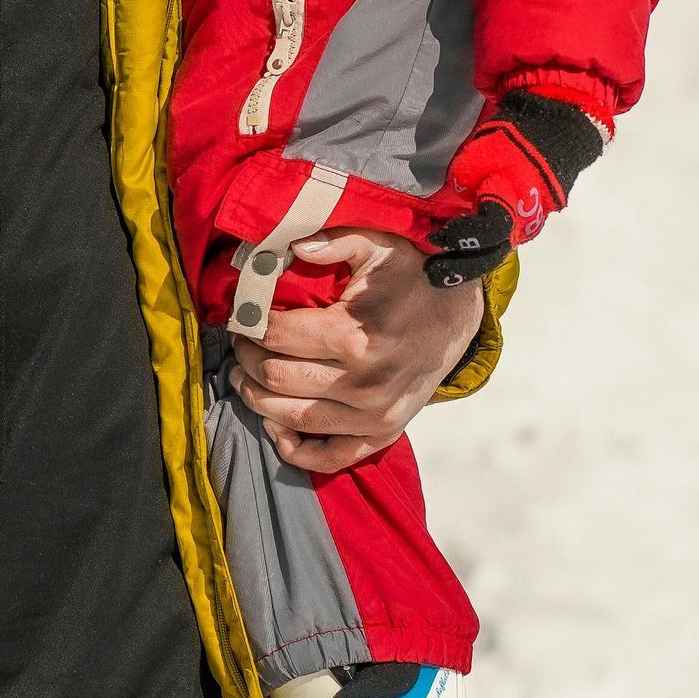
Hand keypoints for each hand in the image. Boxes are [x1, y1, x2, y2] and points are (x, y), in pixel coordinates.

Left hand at [228, 228, 485, 475]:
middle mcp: (362, 383)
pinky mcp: (384, 431)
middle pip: (275, 379)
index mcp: (353, 336)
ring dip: (257, 399)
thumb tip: (291, 248)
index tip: (239, 317)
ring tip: (244, 377)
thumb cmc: (411, 275)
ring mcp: (374, 414)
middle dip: (246, 359)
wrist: (459, 312)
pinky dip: (297, 450)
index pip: (275, 338)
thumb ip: (334, 241)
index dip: (247, 326)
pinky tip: (276, 428)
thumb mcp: (378, 244)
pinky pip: (332, 457)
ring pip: (291, 417)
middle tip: (239, 344)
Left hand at [422, 90, 607, 284]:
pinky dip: (482, 249)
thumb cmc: (515, 142)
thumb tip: (460, 195)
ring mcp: (527, 224)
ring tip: (444, 270)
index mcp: (510, 207)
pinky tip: (465, 253)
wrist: (554, 134)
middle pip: (490, 254)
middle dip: (462, 267)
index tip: (434, 239)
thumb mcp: (481, 155)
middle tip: (433, 274)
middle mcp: (521, 223)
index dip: (457, 238)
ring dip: (471, 262)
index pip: (482, 233)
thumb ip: (465, 180)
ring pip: (497, 251)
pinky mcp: (526, 220)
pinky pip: (502, 241)